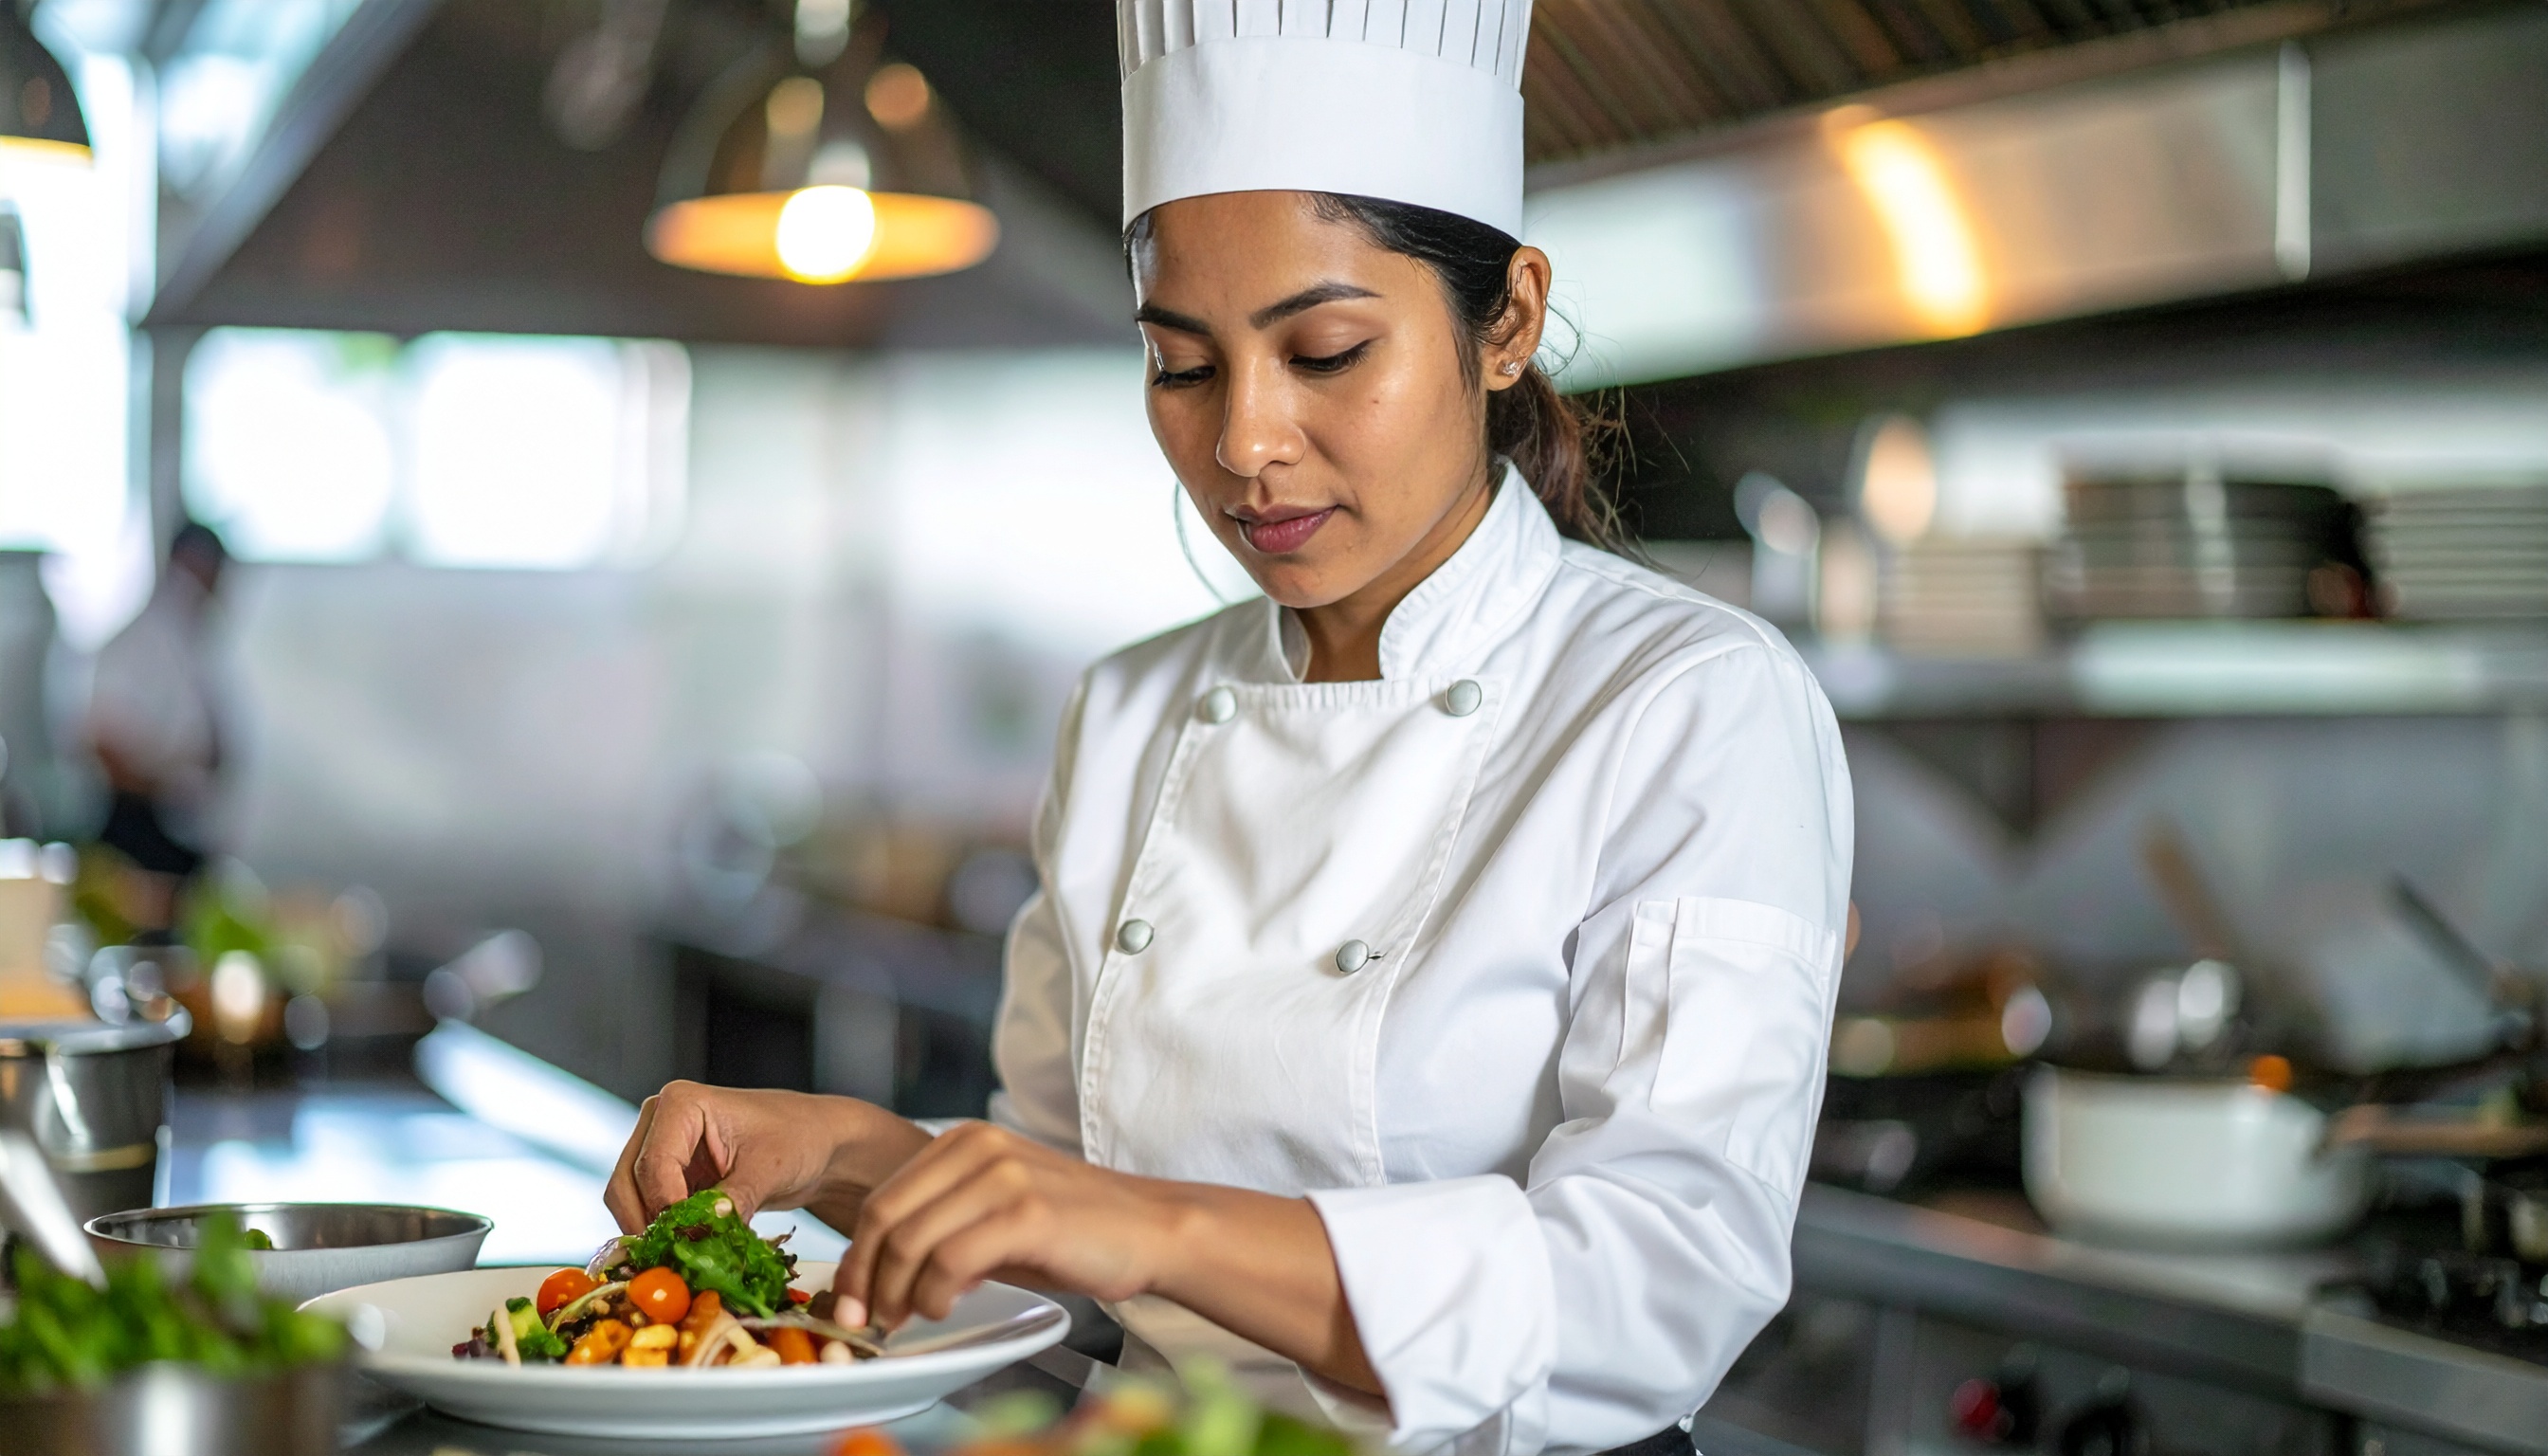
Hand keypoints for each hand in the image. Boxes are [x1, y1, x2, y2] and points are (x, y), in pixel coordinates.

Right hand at [604, 1082, 930, 1235]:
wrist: (816, 1144)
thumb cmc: (800, 1138)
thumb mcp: (770, 1169)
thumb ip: (733, 1200)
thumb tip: (699, 1234)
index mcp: (681, 1103)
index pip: (653, 1166)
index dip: (667, 1210)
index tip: (692, 1242)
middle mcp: (658, 1121)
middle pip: (627, 1185)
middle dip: (650, 1226)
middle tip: (678, 1262)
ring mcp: (657, 1148)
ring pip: (629, 1202)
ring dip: (654, 1234)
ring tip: (687, 1260)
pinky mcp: (667, 1176)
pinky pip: (647, 1211)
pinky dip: (663, 1234)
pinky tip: (690, 1253)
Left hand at [836, 1122, 1180, 1328]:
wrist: (1149, 1229)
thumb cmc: (1072, 1228)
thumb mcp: (995, 1209)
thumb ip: (940, 1223)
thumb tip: (878, 1276)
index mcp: (963, 1139)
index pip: (882, 1199)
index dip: (856, 1258)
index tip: (851, 1300)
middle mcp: (978, 1146)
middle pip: (885, 1218)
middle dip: (866, 1280)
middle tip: (870, 1320)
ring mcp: (1003, 1176)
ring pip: (911, 1242)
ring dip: (899, 1294)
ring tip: (911, 1318)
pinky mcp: (1026, 1212)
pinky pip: (950, 1261)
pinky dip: (934, 1296)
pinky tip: (945, 1308)